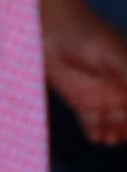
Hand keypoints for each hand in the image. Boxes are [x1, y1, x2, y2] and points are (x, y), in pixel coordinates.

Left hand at [54, 6, 126, 145]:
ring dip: (117, 132)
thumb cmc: (88, 36)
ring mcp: (104, 97)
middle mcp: (122, 89)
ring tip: (112, 139)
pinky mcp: (83, 102)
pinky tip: (97, 138)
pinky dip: (96, 131)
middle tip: (124, 135)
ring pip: (116, 122)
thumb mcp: (114, 56)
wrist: (52, 31)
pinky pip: (93, 122)